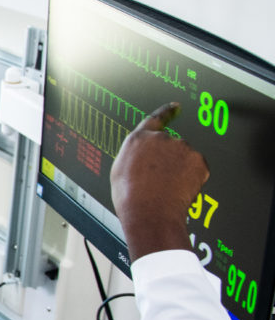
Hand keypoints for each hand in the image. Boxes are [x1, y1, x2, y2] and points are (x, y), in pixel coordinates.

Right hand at [110, 102, 208, 261]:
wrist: (150, 212)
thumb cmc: (132, 196)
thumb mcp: (121, 170)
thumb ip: (135, 155)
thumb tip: (144, 156)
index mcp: (139, 139)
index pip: (156, 119)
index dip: (167, 112)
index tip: (176, 107)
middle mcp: (162, 139)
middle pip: (171, 145)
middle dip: (169, 159)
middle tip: (160, 180)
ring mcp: (182, 148)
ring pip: (185, 157)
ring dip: (180, 169)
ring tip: (167, 187)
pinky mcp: (199, 161)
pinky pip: (198, 168)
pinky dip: (192, 177)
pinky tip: (180, 189)